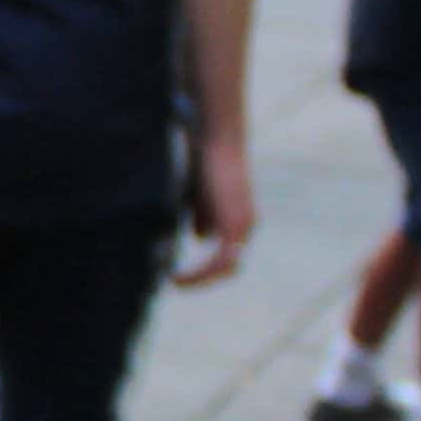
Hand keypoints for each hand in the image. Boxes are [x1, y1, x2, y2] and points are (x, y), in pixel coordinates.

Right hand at [174, 133, 256, 286]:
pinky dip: (199, 271)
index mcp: (239, 218)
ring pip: (224, 266)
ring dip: (198, 277)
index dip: (203, 267)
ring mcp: (243, 227)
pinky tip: (177, 274)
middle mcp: (246, 226)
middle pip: (227, 265)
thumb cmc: (205, 158)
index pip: (225, 255)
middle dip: (201, 276)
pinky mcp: (235, 225)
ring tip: (173, 280)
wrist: (215, 139)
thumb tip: (200, 237)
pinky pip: (218, 260)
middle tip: (174, 281)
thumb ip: (202, 214)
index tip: (175, 272)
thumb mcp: (200, 193)